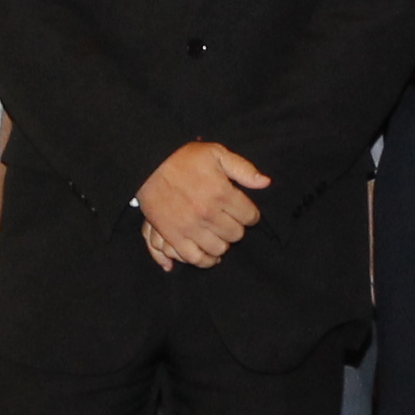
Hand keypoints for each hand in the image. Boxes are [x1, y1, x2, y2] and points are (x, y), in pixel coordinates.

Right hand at [136, 141, 266, 267]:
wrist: (149, 164)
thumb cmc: (184, 158)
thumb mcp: (217, 154)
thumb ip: (243, 169)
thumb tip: (265, 183)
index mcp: (222, 192)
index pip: (250, 216)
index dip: (251, 215)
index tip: (245, 212)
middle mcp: (208, 213)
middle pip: (236, 234)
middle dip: (236, 227)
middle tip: (229, 221)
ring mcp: (190, 227)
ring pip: (219, 248)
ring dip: (222, 243)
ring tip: (219, 235)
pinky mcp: (173, 236)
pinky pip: (195, 258)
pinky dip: (205, 260)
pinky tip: (210, 256)